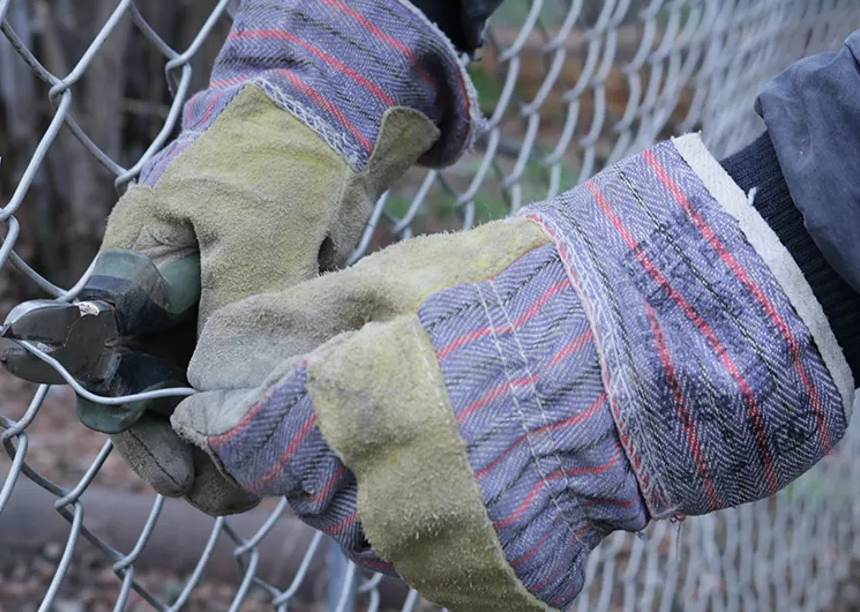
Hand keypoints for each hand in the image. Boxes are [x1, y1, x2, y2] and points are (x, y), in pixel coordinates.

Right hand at [96, 0, 477, 513]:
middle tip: (213, 490)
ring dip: (216, 435)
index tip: (170, 465)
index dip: (126, 418)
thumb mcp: (256, 227)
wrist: (339, 111)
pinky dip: (251, 408)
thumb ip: (230, 308)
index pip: (102, 356)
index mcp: (134, 261)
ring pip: (194, 390)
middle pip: (145, 388)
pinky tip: (275, 443)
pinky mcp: (252, 310)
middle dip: (174, 444)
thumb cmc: (283, 153)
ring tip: (248, 486)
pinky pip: (240, 372)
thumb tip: (213, 392)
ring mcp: (207, 303)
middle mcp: (162, 291)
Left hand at [170, 134, 852, 609]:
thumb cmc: (523, 296)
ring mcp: (432, 549)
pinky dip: (425, 518)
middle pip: (300, 485)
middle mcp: (379, 496)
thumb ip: (298, 321)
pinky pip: (417, 555)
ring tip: (435, 423)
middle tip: (365, 394)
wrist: (647, 357)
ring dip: (369, 483)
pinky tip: (468, 466)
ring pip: (356, 525)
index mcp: (348, 411)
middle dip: (309, 445)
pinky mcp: (477, 582)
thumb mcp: (402, 277)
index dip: (224, 417)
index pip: (243, 436)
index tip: (212, 405)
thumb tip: (217, 354)